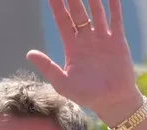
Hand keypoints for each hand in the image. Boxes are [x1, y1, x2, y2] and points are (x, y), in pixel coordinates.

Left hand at [26, 0, 142, 125]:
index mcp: (72, 46)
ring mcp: (102, 38)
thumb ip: (48, 67)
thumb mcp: (63, 83)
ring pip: (96, 11)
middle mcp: (86, 39)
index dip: (57, 4)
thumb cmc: (86, 95)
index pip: (63, 19)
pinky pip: (115, 19)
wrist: (112, 102)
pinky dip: (113, 6)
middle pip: (78, 11)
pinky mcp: (117, 41)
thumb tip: (29, 53)